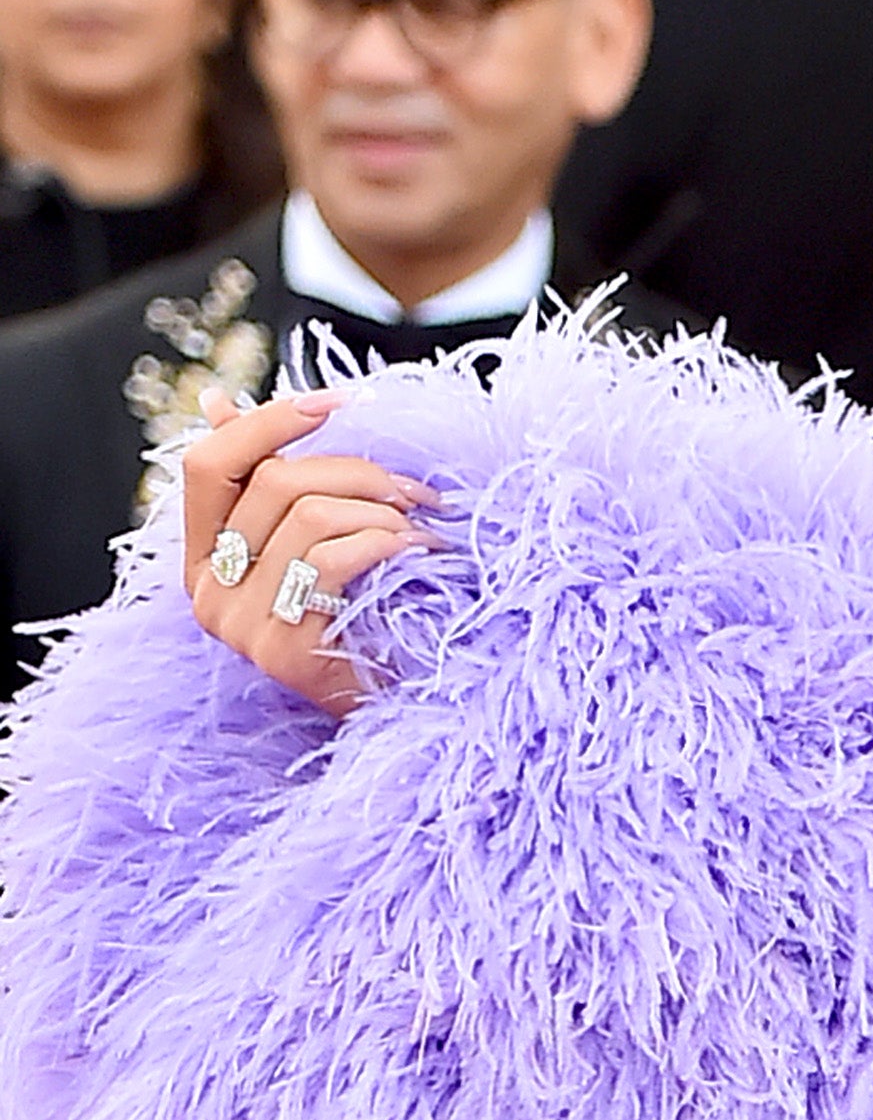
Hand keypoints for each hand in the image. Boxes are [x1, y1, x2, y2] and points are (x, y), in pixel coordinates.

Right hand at [178, 392, 427, 713]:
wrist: (390, 718)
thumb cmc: (356, 624)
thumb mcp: (306, 547)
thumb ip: (267, 485)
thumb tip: (217, 401)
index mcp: (203, 557)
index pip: (208, 463)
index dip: (269, 421)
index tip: (339, 400)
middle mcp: (207, 590)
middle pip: (272, 482)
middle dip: (357, 471)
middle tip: (417, 490)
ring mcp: (239, 624)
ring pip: (307, 515)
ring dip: (380, 510)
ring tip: (423, 528)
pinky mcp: (281, 650)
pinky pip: (331, 560)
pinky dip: (384, 542)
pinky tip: (419, 551)